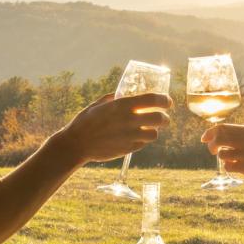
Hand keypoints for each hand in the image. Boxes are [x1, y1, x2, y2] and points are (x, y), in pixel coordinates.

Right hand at [57, 91, 172, 163]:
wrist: (77, 144)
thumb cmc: (85, 121)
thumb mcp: (98, 105)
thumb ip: (112, 99)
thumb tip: (120, 95)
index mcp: (123, 105)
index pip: (153, 99)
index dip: (164, 99)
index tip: (167, 101)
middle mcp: (129, 120)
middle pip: (160, 118)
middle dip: (164, 117)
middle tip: (163, 117)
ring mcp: (130, 136)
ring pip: (154, 134)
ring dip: (154, 130)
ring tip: (150, 129)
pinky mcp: (128, 149)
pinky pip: (143, 144)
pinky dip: (143, 140)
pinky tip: (137, 137)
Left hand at [201, 124, 243, 182]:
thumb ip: (236, 134)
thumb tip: (213, 134)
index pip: (222, 128)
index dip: (209, 133)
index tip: (204, 138)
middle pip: (218, 139)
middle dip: (211, 145)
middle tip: (213, 151)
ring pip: (222, 154)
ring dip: (222, 157)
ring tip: (231, 159)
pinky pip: (227, 166)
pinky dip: (228, 167)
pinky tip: (236, 167)